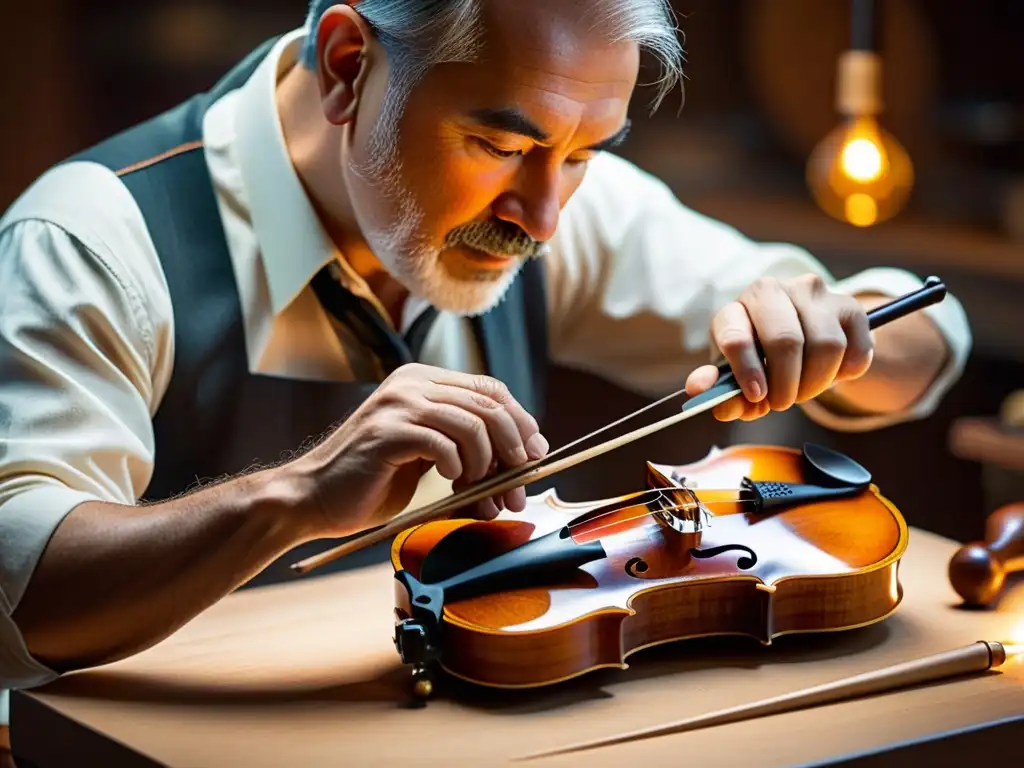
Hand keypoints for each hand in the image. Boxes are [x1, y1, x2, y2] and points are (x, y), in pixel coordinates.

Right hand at [287, 363, 548, 536]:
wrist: (313, 498)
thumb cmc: (372, 482)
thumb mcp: (426, 453)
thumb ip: (465, 444)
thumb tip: (524, 455)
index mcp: (423, 381)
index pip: (491, 389)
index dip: (520, 421)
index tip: (535, 456)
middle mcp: (412, 383)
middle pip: (490, 405)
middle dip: (514, 451)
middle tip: (518, 490)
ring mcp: (398, 404)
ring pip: (474, 425)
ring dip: (489, 468)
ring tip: (482, 498)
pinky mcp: (387, 431)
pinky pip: (444, 445)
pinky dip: (458, 468)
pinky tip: (449, 484)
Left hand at [685, 274, 873, 420]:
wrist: (798, 338)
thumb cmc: (756, 360)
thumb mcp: (732, 376)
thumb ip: (717, 388)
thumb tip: (698, 390)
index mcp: (736, 308)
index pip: (737, 336)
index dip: (747, 372)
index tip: (757, 396)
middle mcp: (773, 291)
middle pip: (786, 341)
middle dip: (786, 384)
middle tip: (783, 402)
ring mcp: (814, 294)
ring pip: (827, 346)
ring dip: (816, 383)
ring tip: (804, 390)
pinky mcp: (850, 306)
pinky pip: (857, 349)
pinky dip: (845, 374)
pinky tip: (830, 375)